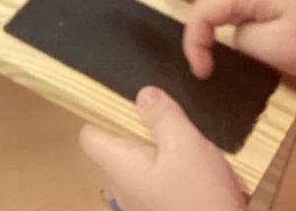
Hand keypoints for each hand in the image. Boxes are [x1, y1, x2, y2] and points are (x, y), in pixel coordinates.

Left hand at [80, 88, 244, 210]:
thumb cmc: (198, 197)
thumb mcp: (185, 144)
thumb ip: (162, 116)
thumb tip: (143, 95)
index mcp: (119, 165)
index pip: (90, 136)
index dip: (103, 114)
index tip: (129, 101)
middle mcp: (123, 187)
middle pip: (121, 148)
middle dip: (146, 131)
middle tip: (175, 123)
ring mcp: (142, 204)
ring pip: (147, 166)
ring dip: (168, 153)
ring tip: (196, 149)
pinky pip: (163, 185)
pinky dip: (180, 175)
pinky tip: (205, 174)